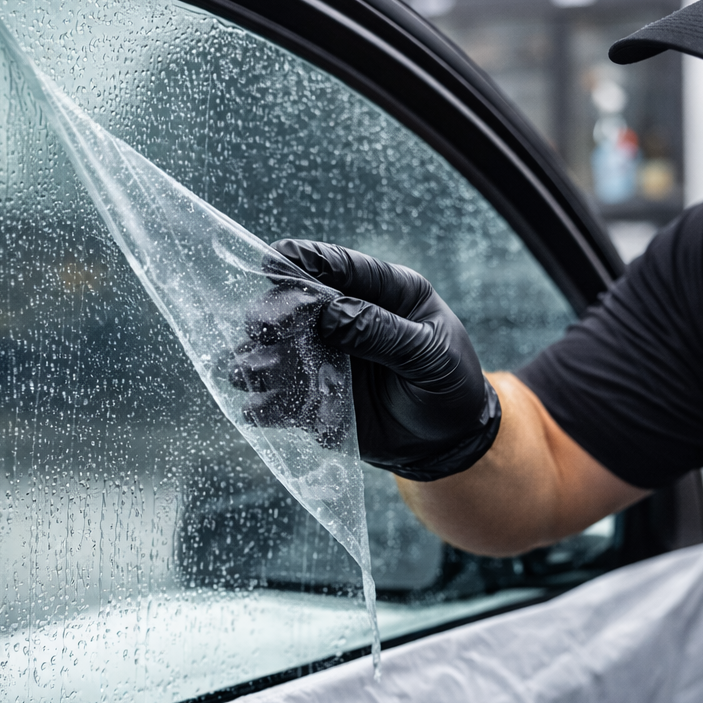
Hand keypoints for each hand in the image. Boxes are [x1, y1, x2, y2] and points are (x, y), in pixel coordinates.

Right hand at [237, 239, 499, 480]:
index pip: (340, 266)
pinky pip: (281, 397)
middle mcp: (348, 318)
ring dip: (259, 358)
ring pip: (278, 349)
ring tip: (251, 370)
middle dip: (273, 313)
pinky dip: (266, 402)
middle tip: (260, 328)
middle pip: (296, 303)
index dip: (303, 259)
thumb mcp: (431, 357)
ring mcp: (327, 357)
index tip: (271, 261)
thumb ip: (383, 333)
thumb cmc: (451, 386)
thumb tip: (329, 315)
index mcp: (386, 293)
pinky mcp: (315, 397)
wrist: (449, 443)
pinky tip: (259, 409)